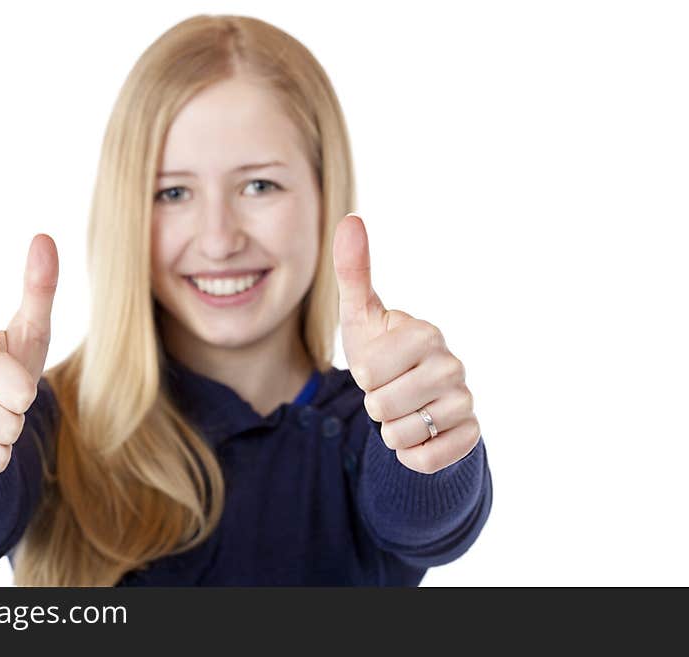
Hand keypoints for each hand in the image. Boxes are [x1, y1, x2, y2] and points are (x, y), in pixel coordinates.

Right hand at [0, 234, 58, 485]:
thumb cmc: (8, 368)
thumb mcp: (31, 332)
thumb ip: (40, 288)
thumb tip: (44, 237)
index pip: (20, 390)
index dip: (26, 392)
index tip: (14, 382)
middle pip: (10, 424)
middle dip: (17, 421)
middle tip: (4, 406)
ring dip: (2, 444)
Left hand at [333, 214, 479, 473]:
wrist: (411, 399)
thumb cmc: (382, 353)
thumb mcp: (361, 317)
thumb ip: (353, 271)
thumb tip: (350, 219)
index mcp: (425, 333)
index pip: (369, 372)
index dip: (363, 376)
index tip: (378, 366)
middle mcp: (452, 365)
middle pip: (382, 406)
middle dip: (374, 405)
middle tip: (389, 391)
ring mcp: (465, 402)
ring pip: (400, 435)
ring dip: (390, 430)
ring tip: (403, 411)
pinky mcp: (470, 436)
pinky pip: (425, 460)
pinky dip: (410, 456)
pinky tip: (419, 435)